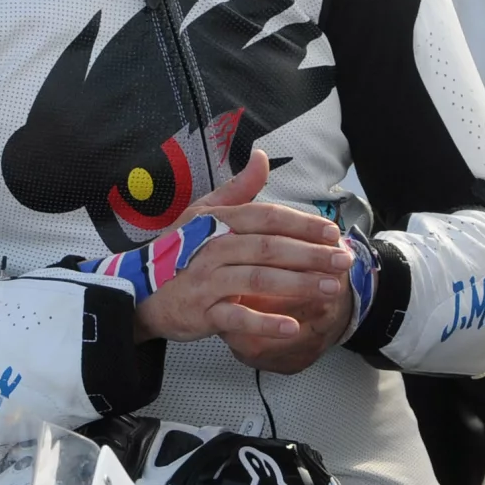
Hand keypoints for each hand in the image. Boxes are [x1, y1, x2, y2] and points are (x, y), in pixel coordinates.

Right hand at [133, 158, 357, 371]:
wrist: (140, 291)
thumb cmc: (178, 252)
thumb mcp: (203, 214)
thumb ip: (238, 189)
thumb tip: (262, 157)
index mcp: (218, 222)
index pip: (268, 218)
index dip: (303, 224)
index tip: (333, 233)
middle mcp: (213, 248)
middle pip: (269, 248)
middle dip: (311, 255)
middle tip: (344, 261)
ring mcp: (207, 281)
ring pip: (259, 280)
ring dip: (298, 284)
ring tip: (331, 288)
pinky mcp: (202, 312)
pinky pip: (237, 318)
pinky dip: (265, 323)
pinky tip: (291, 326)